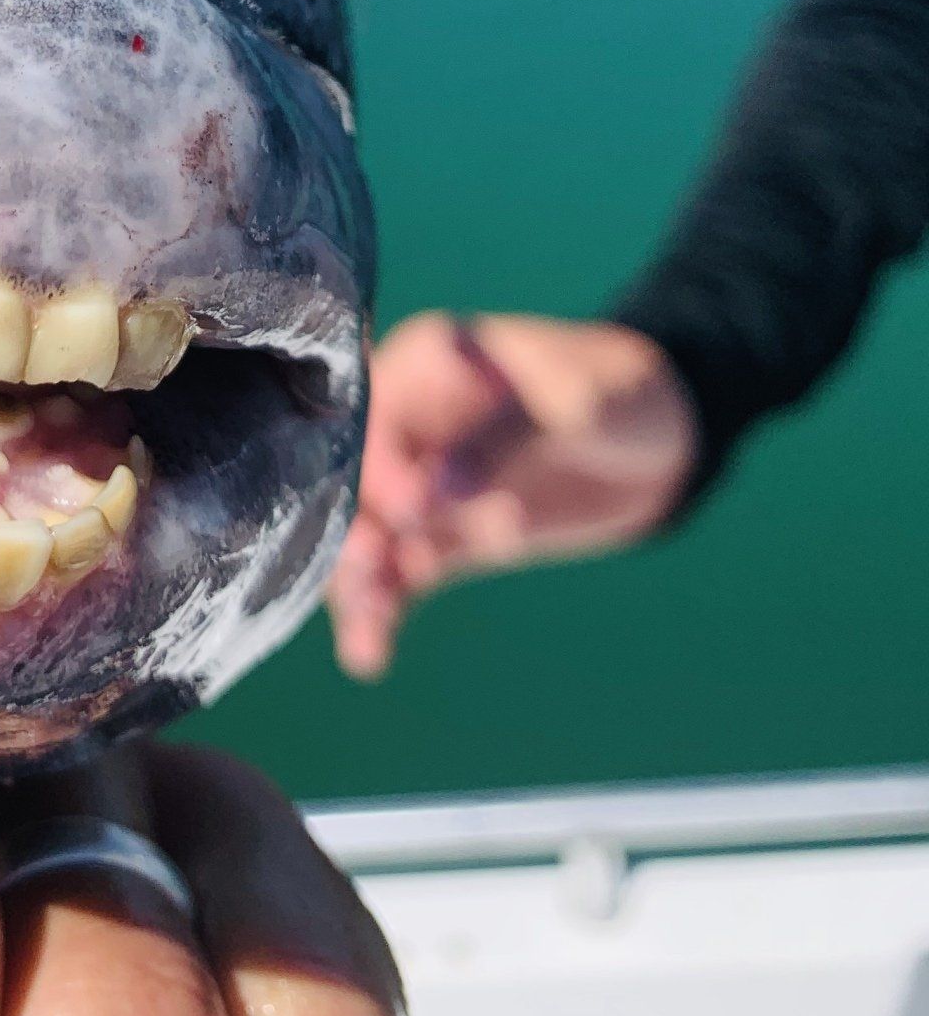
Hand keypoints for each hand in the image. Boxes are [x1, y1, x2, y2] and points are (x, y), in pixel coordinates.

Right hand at [329, 312, 697, 680]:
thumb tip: (431, 492)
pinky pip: (404, 571)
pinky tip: (369, 654)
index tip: (405, 511)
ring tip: (367, 639)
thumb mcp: (573, 403)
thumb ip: (499, 442)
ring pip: (374, 533)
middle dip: (352, 527)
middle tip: (368, 573)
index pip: (381, 409)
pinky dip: (385, 609)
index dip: (382, 461)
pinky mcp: (447, 534)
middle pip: (361, 477)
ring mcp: (426, 481)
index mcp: (432, 360)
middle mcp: (413, 419)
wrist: (663, 441)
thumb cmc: (618, 392)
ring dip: (360, 583)